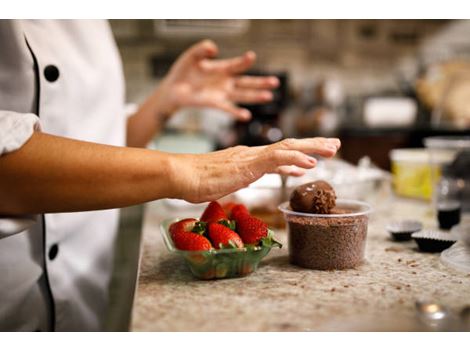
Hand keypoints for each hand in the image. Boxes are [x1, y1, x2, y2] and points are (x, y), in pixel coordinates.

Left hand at [157, 40, 279, 119]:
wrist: (173, 89)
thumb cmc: (183, 71)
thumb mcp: (191, 56)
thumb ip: (202, 49)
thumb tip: (214, 48)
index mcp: (222, 69)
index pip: (237, 65)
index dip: (244, 61)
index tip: (251, 56)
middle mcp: (226, 82)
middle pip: (247, 82)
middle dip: (261, 82)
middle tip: (275, 82)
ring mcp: (222, 94)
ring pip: (242, 95)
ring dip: (255, 96)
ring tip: (269, 96)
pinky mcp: (214, 103)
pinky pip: (228, 109)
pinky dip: (236, 112)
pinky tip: (246, 115)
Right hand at [170, 137, 340, 202]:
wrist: (181, 175)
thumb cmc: (196, 180)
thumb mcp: (224, 180)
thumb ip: (237, 178)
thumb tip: (242, 180)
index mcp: (248, 157)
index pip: (279, 152)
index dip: (300, 152)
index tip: (317, 154)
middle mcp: (252, 153)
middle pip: (289, 146)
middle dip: (314, 145)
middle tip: (334, 144)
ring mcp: (251, 157)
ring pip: (288, 148)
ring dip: (312, 148)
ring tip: (332, 149)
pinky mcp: (248, 164)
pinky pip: (276, 159)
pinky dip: (295, 159)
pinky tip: (310, 162)